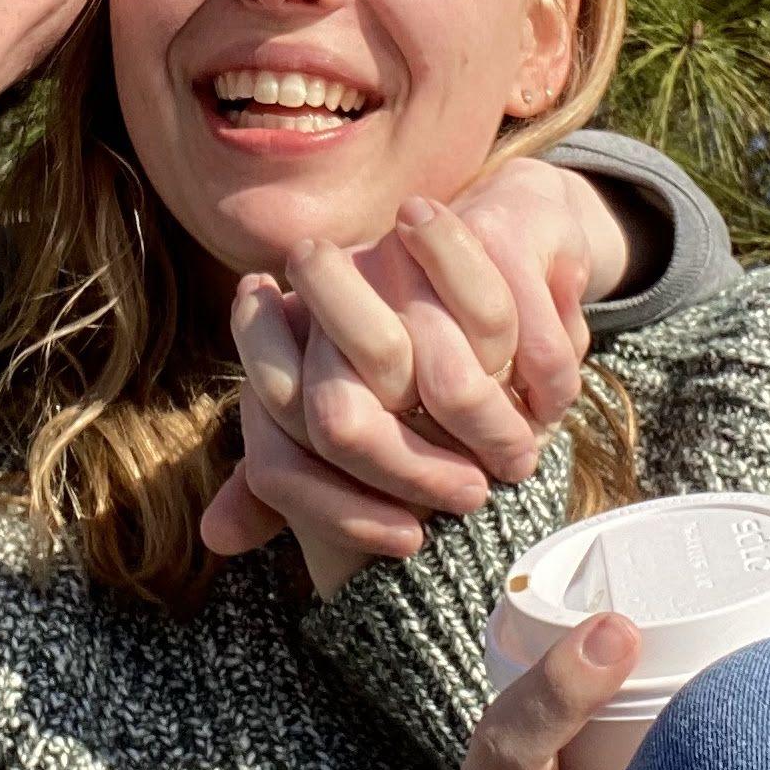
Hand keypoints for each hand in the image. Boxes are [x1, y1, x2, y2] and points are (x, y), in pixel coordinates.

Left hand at [197, 195, 573, 591]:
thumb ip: (288, 475)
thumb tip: (218, 535)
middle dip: (408, 472)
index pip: (282, 452)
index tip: (406, 538)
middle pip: (341, 415)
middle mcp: (331, 292)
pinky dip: (537, 378)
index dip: (339, 508)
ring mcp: (404, 260)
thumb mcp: (361, 412)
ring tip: (512, 460)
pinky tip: (550, 405)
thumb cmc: (421, 345)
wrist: (507, 230)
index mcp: (293, 341)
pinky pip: (504, 329)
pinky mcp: (493, 233)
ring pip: (427, 376)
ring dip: (480, 430)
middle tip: (465, 496)